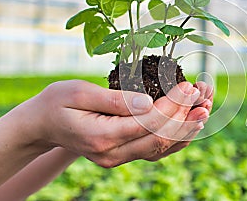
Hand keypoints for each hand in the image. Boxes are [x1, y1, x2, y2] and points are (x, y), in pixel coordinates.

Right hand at [29, 80, 211, 166]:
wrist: (43, 125)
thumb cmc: (57, 103)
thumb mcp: (79, 92)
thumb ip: (114, 99)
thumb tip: (149, 102)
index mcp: (102, 137)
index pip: (148, 122)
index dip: (173, 105)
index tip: (188, 87)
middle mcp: (112, 154)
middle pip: (159, 138)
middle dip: (184, 116)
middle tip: (202, 97)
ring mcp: (117, 159)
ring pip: (160, 147)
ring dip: (184, 129)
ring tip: (203, 110)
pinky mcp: (121, 156)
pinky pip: (154, 151)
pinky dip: (174, 138)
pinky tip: (188, 126)